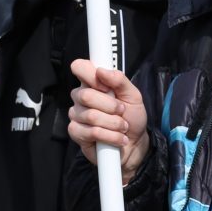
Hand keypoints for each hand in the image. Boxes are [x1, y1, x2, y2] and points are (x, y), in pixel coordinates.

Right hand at [68, 59, 148, 180]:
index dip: (91, 76)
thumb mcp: (133, 96)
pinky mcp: (76, 132)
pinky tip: (117, 138)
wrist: (135, 143)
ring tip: (122, 127)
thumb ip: (120, 80)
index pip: (79, 67)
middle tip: (122, 112)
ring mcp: (76, 115)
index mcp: (93, 83)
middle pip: (86, 95)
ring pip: (91, 115)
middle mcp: (81, 97)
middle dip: (111, 106)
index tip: (107, 88)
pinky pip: (91, 132)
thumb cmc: (132, 116)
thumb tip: (102, 70)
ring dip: (114, 124)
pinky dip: (109, 136)